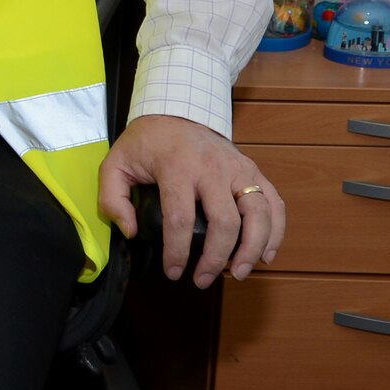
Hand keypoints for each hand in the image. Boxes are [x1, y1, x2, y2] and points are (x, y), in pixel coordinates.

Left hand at [99, 113, 285, 287]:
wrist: (178, 109)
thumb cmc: (146, 141)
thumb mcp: (115, 162)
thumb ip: (113, 198)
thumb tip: (131, 231)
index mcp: (177, 167)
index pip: (180, 219)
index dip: (178, 252)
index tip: (173, 272)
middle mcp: (213, 169)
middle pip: (225, 222)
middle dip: (216, 258)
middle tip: (203, 280)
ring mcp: (239, 169)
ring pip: (259, 215)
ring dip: (252, 249)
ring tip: (238, 274)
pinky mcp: (254, 171)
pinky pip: (274, 203)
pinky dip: (276, 232)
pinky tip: (265, 255)